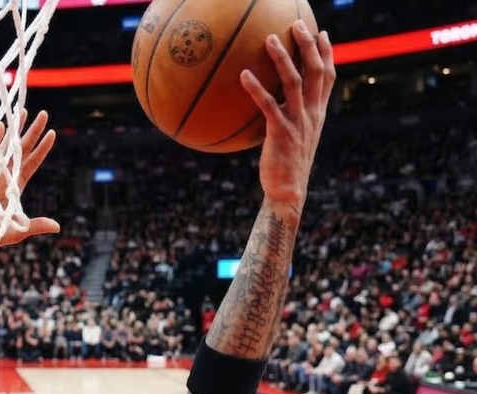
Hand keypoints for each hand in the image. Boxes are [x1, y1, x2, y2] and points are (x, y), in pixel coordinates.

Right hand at [0, 110, 58, 254]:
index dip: (42, 149)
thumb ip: (35, 226)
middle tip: (42, 113)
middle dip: (32, 132)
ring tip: (20, 112)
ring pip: (5, 148)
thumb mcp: (17, 232)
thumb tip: (57, 226)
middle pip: (22, 150)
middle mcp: (6, 178)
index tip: (52, 133)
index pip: (32, 163)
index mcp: (16, 188)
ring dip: (13, 131)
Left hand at [241, 20, 335, 211]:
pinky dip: (256, 89)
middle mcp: (312, 114)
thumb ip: (288, 117)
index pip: (327, 77)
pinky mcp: (281, 133)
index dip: (327, 54)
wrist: (288, 192)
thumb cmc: (285, 165)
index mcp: (318, 113)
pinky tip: (243, 75)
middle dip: (308, 45)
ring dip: (283, 58)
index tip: (322, 33)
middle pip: (315, 71)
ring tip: (269, 38)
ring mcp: (298, 122)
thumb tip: (271, 103)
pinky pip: (268, 106)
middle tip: (297, 24)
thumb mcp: (292, 137)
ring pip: (294, 82)